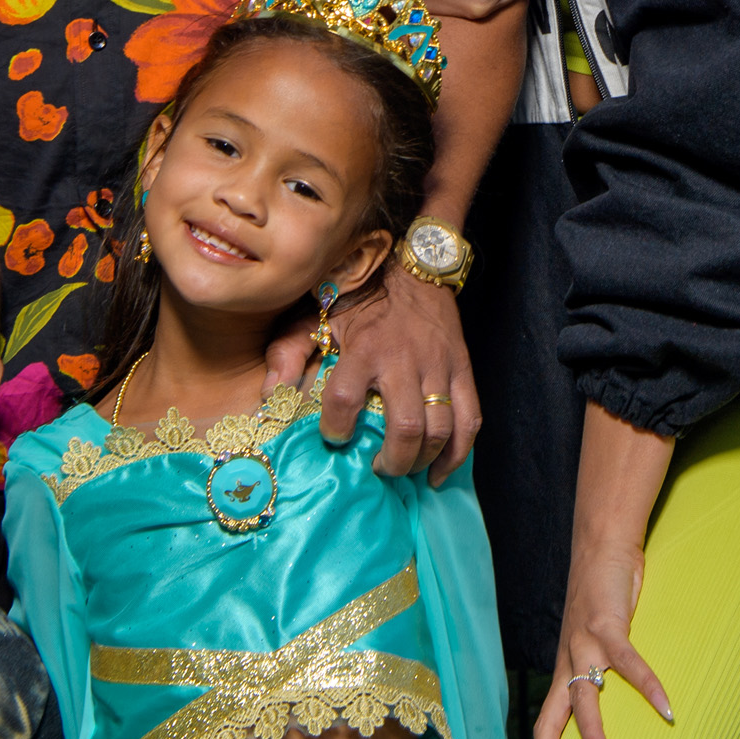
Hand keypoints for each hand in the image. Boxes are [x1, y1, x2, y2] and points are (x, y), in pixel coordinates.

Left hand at [262, 269, 479, 477]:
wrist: (410, 265)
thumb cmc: (357, 296)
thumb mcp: (315, 316)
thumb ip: (288, 353)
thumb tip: (269, 398)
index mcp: (363, 348)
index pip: (345, 399)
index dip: (336, 427)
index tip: (334, 436)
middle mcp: (404, 359)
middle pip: (407, 427)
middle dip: (392, 461)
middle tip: (377, 467)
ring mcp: (438, 365)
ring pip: (440, 428)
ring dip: (422, 460)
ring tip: (403, 469)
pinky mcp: (462, 367)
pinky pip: (470, 419)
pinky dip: (457, 453)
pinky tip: (438, 473)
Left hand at [530, 535, 672, 738]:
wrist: (601, 546)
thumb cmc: (603, 597)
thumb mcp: (594, 640)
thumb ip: (601, 668)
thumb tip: (617, 696)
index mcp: (564, 668)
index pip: (544, 722)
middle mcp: (568, 659)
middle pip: (551, 719)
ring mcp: (584, 642)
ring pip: (584, 696)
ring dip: (593, 732)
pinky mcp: (607, 623)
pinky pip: (629, 661)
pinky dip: (648, 685)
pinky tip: (667, 707)